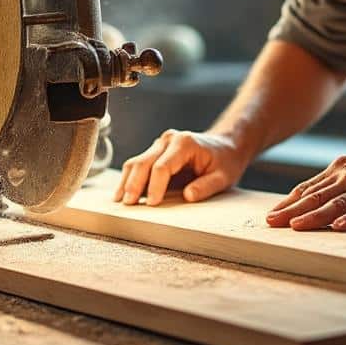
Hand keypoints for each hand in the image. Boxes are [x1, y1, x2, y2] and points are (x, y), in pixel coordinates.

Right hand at [115, 130, 247, 205]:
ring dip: (127, 181)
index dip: (155, 186)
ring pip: (136, 162)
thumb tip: (188, 196)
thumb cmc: (225, 161)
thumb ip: (207, 186)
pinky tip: (124, 193)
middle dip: (134, 184)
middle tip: (128, 204)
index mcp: (185, 143)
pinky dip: (130, 179)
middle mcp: (169, 140)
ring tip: (120, 201)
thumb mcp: (223, 177)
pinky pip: (139, 165)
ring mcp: (160, 145)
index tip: (152, 204)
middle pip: (144, 162)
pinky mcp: (155, 152)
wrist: (225, 147)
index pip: (162, 166)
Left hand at [266, 154, 345, 230]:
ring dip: (314, 216)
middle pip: (316, 196)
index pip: (308, 187)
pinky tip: (339, 227)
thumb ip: (335, 184)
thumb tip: (308, 200)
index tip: (271, 215)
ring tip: (296, 226)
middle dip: (291, 211)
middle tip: (271, 224)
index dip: (288, 202)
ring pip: (336, 204)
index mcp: (342, 167)